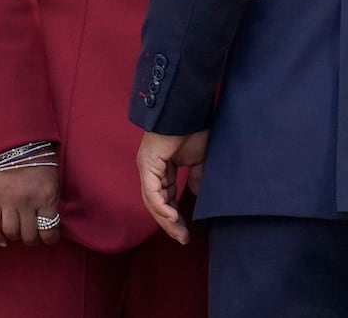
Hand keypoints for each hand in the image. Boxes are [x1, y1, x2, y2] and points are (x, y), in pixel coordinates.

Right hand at [0, 165, 60, 247]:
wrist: (23, 150)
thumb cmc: (44, 169)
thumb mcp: (54, 187)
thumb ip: (51, 207)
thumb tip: (48, 229)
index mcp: (45, 198)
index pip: (48, 230)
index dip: (51, 239)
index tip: (51, 238)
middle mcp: (26, 202)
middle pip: (28, 235)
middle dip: (34, 241)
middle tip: (36, 237)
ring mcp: (8, 201)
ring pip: (10, 232)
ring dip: (17, 238)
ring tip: (21, 235)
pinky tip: (4, 241)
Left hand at [136, 130, 206, 244]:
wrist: (188, 109)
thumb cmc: (194, 128)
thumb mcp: (199, 159)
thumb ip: (198, 178)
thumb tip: (198, 196)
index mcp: (163, 167)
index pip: (166, 197)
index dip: (175, 215)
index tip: (186, 232)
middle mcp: (152, 169)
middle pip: (157, 203)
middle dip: (170, 223)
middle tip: (183, 238)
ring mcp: (147, 167)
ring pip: (152, 201)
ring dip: (165, 219)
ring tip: (179, 233)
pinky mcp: (147, 164)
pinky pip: (152, 191)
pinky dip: (161, 206)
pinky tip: (172, 217)